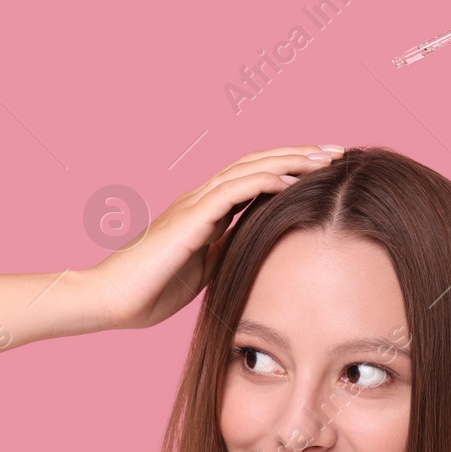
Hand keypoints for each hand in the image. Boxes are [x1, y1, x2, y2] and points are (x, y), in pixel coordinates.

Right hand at [86, 145, 344, 329]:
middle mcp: (200, 199)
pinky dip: (264, 182)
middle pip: (257, 163)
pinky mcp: (189, 219)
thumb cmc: (150, 290)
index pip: (254, 178)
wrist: (112, 300)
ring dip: (290, 161)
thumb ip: (226, 252)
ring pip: (249, 169)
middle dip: (299, 155)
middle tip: (338, 151)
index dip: (289, 169)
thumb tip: (255, 248)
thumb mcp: (203, 270)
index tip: (324, 170)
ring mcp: (193, 205)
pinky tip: (291, 181)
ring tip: (326, 158)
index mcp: (204, 211)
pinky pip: (232, 192)